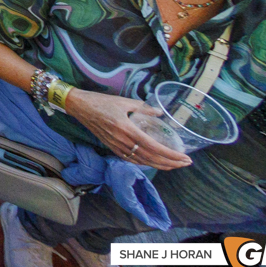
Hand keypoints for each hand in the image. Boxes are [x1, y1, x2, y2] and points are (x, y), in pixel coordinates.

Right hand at [63, 90, 193, 170]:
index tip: (185, 157)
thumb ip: (143, 108)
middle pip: (151, 158)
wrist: (79, 107)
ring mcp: (116, 146)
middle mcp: (123, 141)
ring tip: (173, 165)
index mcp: (127, 129)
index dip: (171, 155)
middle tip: (185, 163)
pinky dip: (145, 163)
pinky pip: (131, 159)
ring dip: (160, 165)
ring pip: (142, 161)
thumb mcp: (124, 101)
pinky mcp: (111, 147)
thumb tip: (159, 113)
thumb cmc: (101, 102)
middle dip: (170, 163)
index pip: (154, 147)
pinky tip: (152, 162)